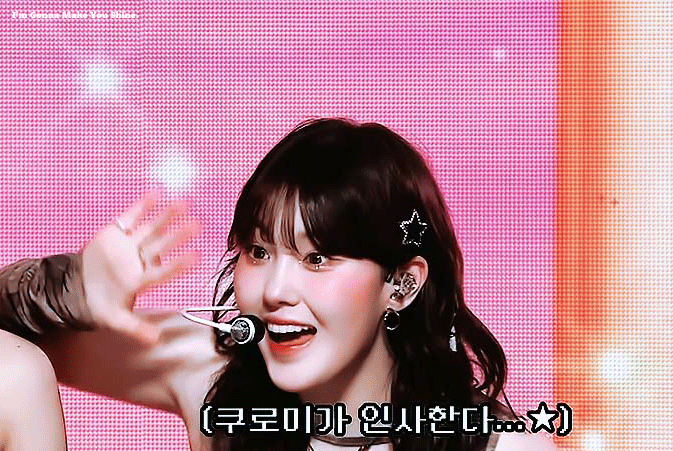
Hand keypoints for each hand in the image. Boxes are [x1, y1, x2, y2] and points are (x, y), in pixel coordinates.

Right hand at [81, 192, 199, 343]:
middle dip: (178, 235)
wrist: (74, 290)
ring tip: (184, 203)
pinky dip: (142, 206)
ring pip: (150, 229)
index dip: (178, 264)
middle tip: (197, 224)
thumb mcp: (115, 320)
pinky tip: (156, 193)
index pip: (163, 272)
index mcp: (140, 280)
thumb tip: (155, 340)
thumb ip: (135, 329)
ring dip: (166, 216)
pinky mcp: (116, 233)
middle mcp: (139, 260)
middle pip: (161, 245)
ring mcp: (129, 246)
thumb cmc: (100, 305)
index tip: (197, 256)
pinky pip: (130, 217)